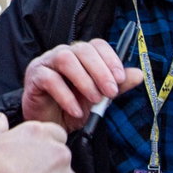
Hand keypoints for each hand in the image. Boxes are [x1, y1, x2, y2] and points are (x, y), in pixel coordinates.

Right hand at [21, 39, 142, 131]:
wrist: (49, 127)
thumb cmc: (72, 109)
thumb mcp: (99, 99)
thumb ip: (116, 86)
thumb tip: (139, 74)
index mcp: (80, 56)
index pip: (97, 45)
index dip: (110, 59)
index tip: (120, 78)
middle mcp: (63, 54)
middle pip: (82, 49)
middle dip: (100, 71)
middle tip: (110, 92)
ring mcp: (46, 63)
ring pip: (65, 59)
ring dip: (84, 80)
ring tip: (94, 100)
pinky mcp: (34, 77)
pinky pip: (50, 79)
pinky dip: (66, 96)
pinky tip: (75, 110)